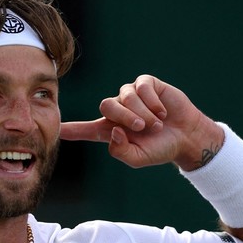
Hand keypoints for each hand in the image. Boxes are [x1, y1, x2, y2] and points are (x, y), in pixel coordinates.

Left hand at [59, 74, 220, 169]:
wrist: (186, 137)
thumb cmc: (161, 148)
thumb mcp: (138, 158)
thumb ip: (120, 150)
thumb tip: (113, 130)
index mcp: (111, 130)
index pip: (85, 129)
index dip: (71, 129)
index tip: (56, 129)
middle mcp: (118, 111)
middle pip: (106, 105)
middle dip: (125, 117)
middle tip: (142, 128)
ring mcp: (131, 95)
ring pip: (125, 96)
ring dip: (143, 112)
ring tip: (157, 124)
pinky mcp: (146, 84)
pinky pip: (142, 87)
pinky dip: (153, 102)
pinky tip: (162, 112)